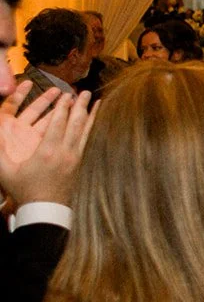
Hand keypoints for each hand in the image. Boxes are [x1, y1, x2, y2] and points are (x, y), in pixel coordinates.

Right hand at [0, 89, 93, 206]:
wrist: (45, 210)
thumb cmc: (24, 190)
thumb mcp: (7, 172)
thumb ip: (0, 151)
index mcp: (47, 151)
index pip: (58, 123)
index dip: (63, 107)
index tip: (67, 94)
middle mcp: (65, 152)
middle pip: (75, 123)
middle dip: (80, 106)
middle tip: (85, 91)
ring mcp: (74, 157)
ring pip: (84, 130)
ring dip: (90, 114)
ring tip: (96, 101)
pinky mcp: (79, 162)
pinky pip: (86, 139)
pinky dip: (90, 127)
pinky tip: (93, 120)